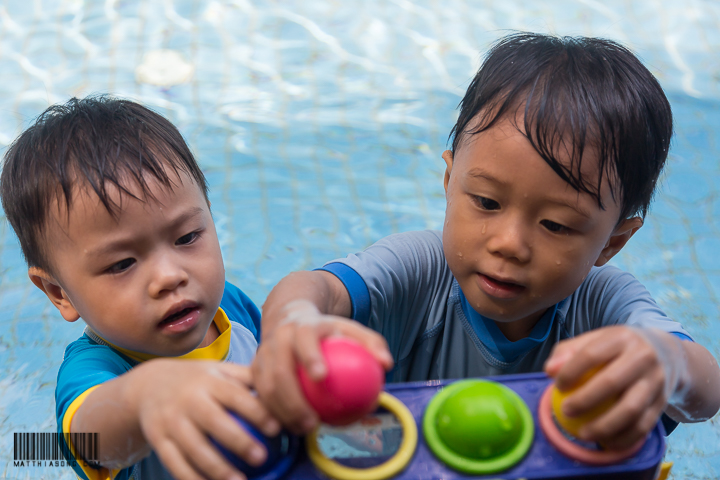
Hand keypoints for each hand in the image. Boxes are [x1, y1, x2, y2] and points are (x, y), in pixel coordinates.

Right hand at [133, 359, 279, 479]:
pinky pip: (175, 463)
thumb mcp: (219, 370)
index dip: (256, 411)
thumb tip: (284, 386)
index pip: (235, 395)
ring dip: (217, 468)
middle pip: (214, 422)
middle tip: (261, 457)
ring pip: (194, 448)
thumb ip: (247, 377)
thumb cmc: (197, 380)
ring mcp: (171, 421)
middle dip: (238, 441)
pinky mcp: (158, 440)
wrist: (148, 385)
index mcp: (209, 380)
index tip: (276, 428)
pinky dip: (192, 478)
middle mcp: (188, 399)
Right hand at [252, 300, 392, 433]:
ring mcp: (263, 352)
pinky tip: (288, 428)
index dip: (311, 356)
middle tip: (312, 422)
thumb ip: (371, 344)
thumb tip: (387, 364)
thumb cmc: (328, 330)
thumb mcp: (350, 329)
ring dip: (281, 411)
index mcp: (302, 326)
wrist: (290, 317)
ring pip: (265, 386)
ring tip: (301, 430)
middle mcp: (278, 338)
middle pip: (279, 370)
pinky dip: (271, 412)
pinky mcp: (253, 368)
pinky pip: (258, 393)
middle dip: (293, 399)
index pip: (304, 339)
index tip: (322, 377)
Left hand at [543, 326, 682, 449]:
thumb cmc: (617, 349)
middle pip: (611, 382)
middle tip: (565, 411)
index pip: (591, 354)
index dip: (570, 371)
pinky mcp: (663, 402)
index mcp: (621, 338)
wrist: (666, 353)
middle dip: (584, 401)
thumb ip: (568, 351)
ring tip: (582, 434)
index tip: (557, 386)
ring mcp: (656, 381)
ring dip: (604, 427)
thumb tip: (549, 371)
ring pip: (630, 409)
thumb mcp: (595, 340)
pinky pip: (643, 426)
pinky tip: (605, 443)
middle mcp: (642, 357)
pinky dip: (623, 438)